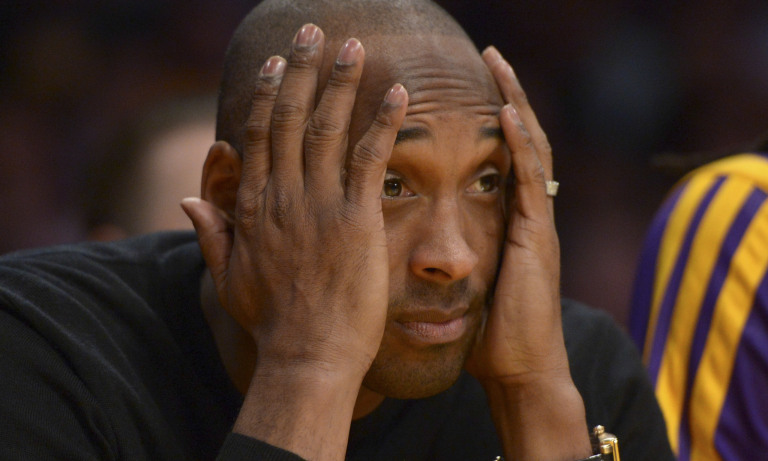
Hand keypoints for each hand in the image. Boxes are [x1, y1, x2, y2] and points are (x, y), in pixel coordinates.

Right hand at [183, 24, 407, 458]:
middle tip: (312, 31)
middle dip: (300, 69)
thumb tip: (188, 202)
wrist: (308, 356)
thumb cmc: (273, 322)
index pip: (257, 135)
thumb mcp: (230, 278)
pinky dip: (383, 121)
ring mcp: (319, 205)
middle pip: (288, 117)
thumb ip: (212, 234)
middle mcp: (283, 196)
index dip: (266, 93)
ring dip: (340, 81)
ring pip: (326, 127)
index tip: (276, 64)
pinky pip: (371, 158)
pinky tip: (398, 92)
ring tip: (353, 46)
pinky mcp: (357, 219)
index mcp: (254, 206)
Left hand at [465, 46, 590, 459]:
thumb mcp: (467, 281)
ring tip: (499, 65)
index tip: (472, 83)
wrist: (519, 369)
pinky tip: (507, 114)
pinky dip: (521, 144)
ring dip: (516, 103)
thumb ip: (452, 253)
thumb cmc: (490, 332)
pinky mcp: (536, 236)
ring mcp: (535, 222)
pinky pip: (530, 180)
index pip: (506, 153)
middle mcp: (527, 212)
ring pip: (532, 148)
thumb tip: (418, 246)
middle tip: (490, 54)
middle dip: (509, 93)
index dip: (494, 115)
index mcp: (511, 219)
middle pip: (523, 138)